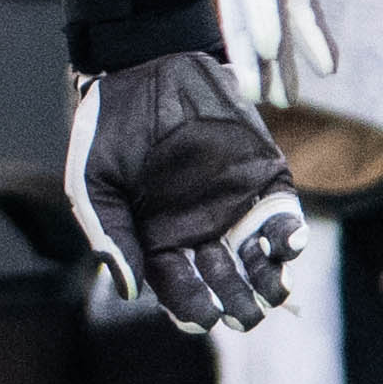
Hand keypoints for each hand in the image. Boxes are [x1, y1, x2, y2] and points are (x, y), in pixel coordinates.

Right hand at [66, 49, 300, 331]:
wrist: (146, 65)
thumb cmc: (109, 126)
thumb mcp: (93, 183)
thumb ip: (111, 235)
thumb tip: (129, 293)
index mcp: (156, 238)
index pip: (180, 289)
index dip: (192, 307)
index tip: (201, 318)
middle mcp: (198, 230)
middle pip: (225, 283)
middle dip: (237, 304)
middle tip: (243, 314)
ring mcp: (233, 206)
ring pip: (258, 260)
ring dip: (269, 281)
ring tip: (272, 293)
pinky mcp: (262, 179)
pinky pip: (282, 218)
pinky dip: (289, 238)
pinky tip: (288, 247)